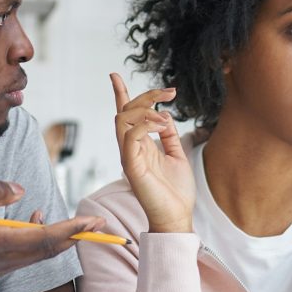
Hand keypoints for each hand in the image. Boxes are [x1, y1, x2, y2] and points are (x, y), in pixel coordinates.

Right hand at [0, 180, 103, 285]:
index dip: (71, 230)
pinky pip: (21, 258)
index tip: (93, 222)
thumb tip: (20, 189)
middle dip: (74, 237)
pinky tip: (32, 222)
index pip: (43, 240)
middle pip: (47, 252)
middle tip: (99, 224)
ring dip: (54, 240)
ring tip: (72, 223)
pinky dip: (34, 243)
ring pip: (35, 256)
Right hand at [110, 73, 194, 232]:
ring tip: (165, 116)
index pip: (126, 115)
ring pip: (122, 120)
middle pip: (124, 111)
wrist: (176, 216)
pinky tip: (160, 124)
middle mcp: (130, 148)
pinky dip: (144, 124)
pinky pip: (129, 137)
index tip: (115, 75)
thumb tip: (164, 116)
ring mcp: (129, 156)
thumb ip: (168, 136)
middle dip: (145, 95)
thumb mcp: (176, 155)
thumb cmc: (176, 191)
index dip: (120, 94)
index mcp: (140, 145)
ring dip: (145, 109)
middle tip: (170, 92)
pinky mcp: (131, 166)